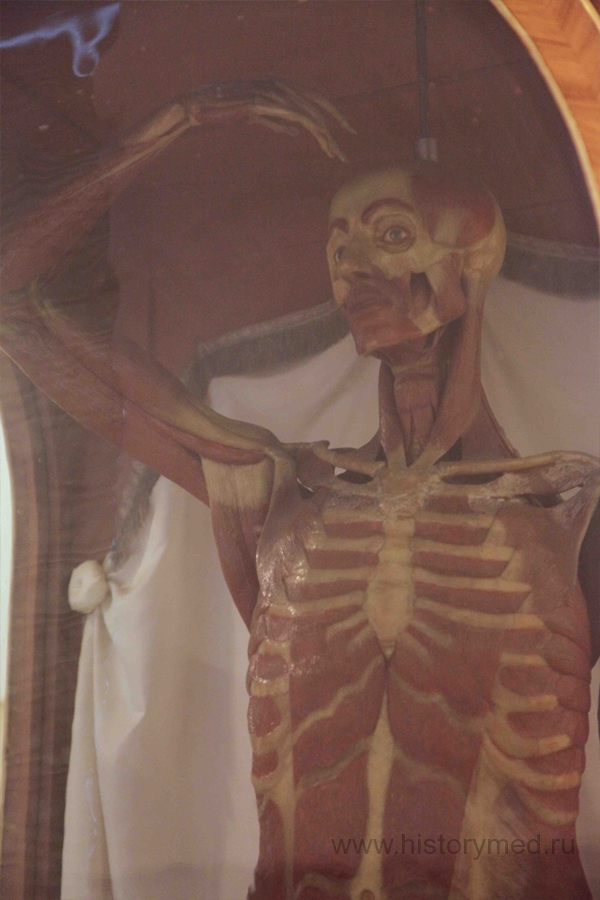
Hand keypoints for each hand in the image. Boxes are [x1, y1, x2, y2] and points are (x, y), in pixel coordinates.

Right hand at [183, 79, 354, 160]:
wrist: (201, 104)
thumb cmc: (225, 111)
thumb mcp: (258, 118)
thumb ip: (279, 122)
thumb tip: (298, 132)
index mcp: (280, 88)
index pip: (313, 99)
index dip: (331, 113)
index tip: (344, 130)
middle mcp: (281, 86)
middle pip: (318, 102)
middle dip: (337, 119)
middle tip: (353, 136)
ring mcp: (273, 92)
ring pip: (309, 112)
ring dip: (325, 133)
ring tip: (337, 151)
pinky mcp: (266, 102)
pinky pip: (294, 114)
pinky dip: (310, 126)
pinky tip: (322, 137)